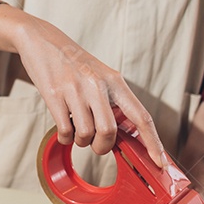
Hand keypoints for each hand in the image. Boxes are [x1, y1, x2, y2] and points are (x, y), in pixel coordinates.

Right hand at [0, 0, 165, 165]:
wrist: (42, 40)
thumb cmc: (74, 63)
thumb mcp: (100, 76)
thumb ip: (113, 101)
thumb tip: (124, 134)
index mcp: (115, 81)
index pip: (141, 116)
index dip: (153, 143)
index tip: (160, 163)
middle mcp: (98, 85)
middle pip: (109, 131)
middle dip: (103, 147)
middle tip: (97, 145)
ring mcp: (75, 90)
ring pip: (86, 134)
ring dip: (81, 142)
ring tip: (77, 132)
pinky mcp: (53, 95)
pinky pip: (65, 130)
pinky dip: (65, 138)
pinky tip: (64, 130)